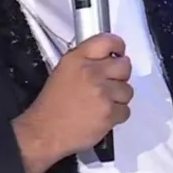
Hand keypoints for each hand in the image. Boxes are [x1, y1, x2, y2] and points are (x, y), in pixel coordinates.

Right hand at [15, 33, 132, 161]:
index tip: (119, 52)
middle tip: (111, 83)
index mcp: (77, 59)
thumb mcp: (63, 71)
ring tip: (102, 103)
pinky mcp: (109, 113)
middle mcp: (91, 73)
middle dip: (121, 75)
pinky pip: (125, 110)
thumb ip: (85, 61)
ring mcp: (102, 93)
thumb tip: (108, 58)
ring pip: (127, 90)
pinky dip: (117, 115)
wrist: (45, 131)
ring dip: (118, 98)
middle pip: (124, 66)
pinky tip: (102, 116)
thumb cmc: (52, 105)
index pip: (107, 41)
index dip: (117, 47)